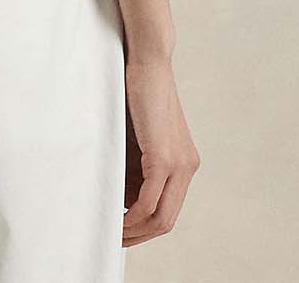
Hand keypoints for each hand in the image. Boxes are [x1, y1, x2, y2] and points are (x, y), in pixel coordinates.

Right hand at [121, 53, 200, 245]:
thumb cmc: (136, 93)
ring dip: (134, 230)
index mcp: (183, 163)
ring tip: (111, 231)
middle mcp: (187, 168)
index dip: (144, 227)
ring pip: (161, 217)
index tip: (120, 229)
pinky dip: (132, 215)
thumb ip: (134, 166)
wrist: (148, 59)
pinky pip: (150, 201)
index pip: (167, 209)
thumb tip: (123, 197)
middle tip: (113, 239)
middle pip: (166, 221)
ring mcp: (180, 164)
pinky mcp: (164, 157)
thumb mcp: (136, 138)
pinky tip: (116, 216)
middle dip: (138, 236)